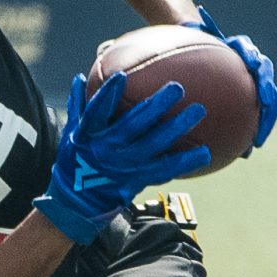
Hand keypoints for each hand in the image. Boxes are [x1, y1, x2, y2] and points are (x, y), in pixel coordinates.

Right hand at [33, 71, 210, 245]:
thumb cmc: (76, 159)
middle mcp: (106, 151)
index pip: (96, 113)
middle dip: (155, 106)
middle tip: (177, 87)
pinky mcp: (138, 179)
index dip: (107, 95)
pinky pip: (164, 170)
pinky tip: (205, 151)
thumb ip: (77, 105)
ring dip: (176, 128)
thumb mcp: (71, 133)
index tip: (121, 76)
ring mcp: (124, 167)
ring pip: (153, 146)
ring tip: (197, 110)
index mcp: (87, 136)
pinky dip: (185, 162)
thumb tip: (80, 78)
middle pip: (132, 127)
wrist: (78, 201)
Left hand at [188, 7, 276, 149]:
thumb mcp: (197, 31)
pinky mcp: (249, 99)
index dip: (263, 85)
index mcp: (248, 55)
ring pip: (265, 109)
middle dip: (268, 114)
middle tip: (261, 135)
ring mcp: (255, 86)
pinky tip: (234, 152)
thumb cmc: (199, 36)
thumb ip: (197, 28)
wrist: (207, 42)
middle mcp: (257, 71)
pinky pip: (251, 118)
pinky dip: (247, 134)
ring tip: (252, 147)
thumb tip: (189, 21)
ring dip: (262, 127)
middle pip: (270, 95)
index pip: (261, 70)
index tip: (261, 99)